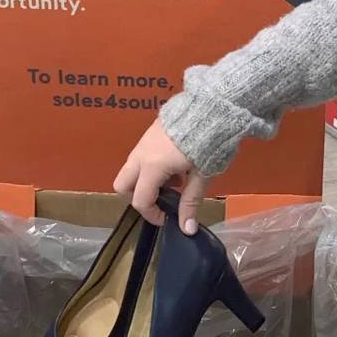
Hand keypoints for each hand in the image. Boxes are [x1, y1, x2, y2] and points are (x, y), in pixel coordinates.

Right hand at [113, 119, 206, 234]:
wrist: (214, 106)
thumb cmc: (209, 143)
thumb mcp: (202, 175)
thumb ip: (190, 202)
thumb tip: (187, 230)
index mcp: (152, 167)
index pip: (140, 200)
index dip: (152, 215)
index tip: (168, 218)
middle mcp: (141, 155)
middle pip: (122, 185)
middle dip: (137, 197)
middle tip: (161, 199)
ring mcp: (144, 141)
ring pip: (130, 169)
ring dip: (146, 181)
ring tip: (175, 180)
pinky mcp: (151, 131)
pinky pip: (140, 155)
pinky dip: (150, 167)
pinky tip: (175, 164)